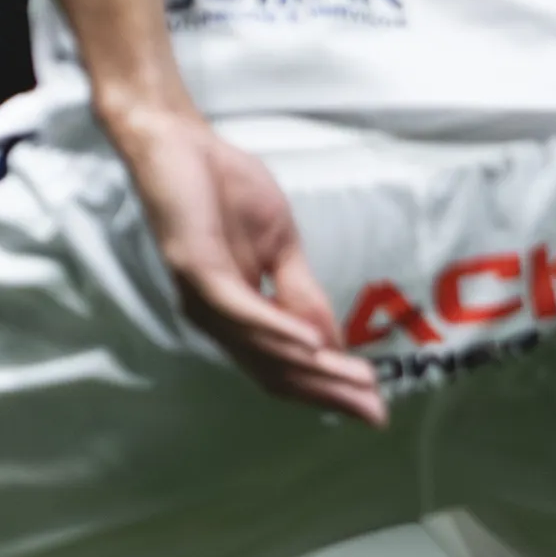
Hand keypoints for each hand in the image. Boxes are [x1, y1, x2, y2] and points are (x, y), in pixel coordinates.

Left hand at [115, 100, 382, 425]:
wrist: (180, 142)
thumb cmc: (226, 189)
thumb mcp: (281, 247)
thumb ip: (303, 293)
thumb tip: (333, 342)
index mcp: (237, 315)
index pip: (285, 366)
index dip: (329, 388)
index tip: (375, 408)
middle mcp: (216, 318)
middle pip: (276, 370)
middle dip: (329, 391)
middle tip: (375, 414)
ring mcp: (202, 297)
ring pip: (261, 348)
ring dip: (312, 368)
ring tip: (355, 382)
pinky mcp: (194, 269)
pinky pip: (239, 310)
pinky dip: (277, 330)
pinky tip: (310, 344)